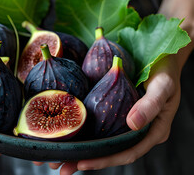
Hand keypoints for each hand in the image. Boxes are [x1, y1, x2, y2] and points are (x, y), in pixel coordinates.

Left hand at [46, 55, 180, 173]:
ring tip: (54, 158)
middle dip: (84, 160)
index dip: (104, 160)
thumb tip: (133, 123)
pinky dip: (81, 130)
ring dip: (79, 148)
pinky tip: (63, 131)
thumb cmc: (166, 71)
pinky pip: (97, 125)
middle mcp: (136, 132)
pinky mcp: (114, 112)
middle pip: (109, 151)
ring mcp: (124, 123)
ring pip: (101, 140)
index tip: (82, 163)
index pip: (127, 152)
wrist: (162, 56)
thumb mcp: (163, 86)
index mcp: (152, 132)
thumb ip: (151, 104)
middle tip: (59, 167)